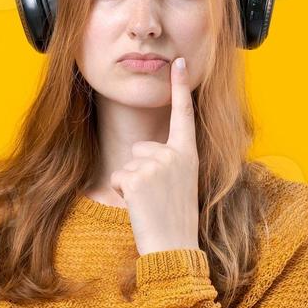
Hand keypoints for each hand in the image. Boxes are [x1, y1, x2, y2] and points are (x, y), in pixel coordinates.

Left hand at [108, 56, 200, 255]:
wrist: (174, 246)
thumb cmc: (176, 219)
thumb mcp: (182, 183)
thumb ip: (170, 162)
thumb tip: (145, 150)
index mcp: (188, 155)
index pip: (184, 115)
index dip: (179, 87)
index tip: (178, 61)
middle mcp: (175, 155)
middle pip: (140, 147)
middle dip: (140, 170)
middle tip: (157, 197)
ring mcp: (156, 164)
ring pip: (127, 163)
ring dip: (132, 184)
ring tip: (149, 203)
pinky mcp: (138, 176)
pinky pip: (118, 177)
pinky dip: (123, 193)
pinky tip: (139, 206)